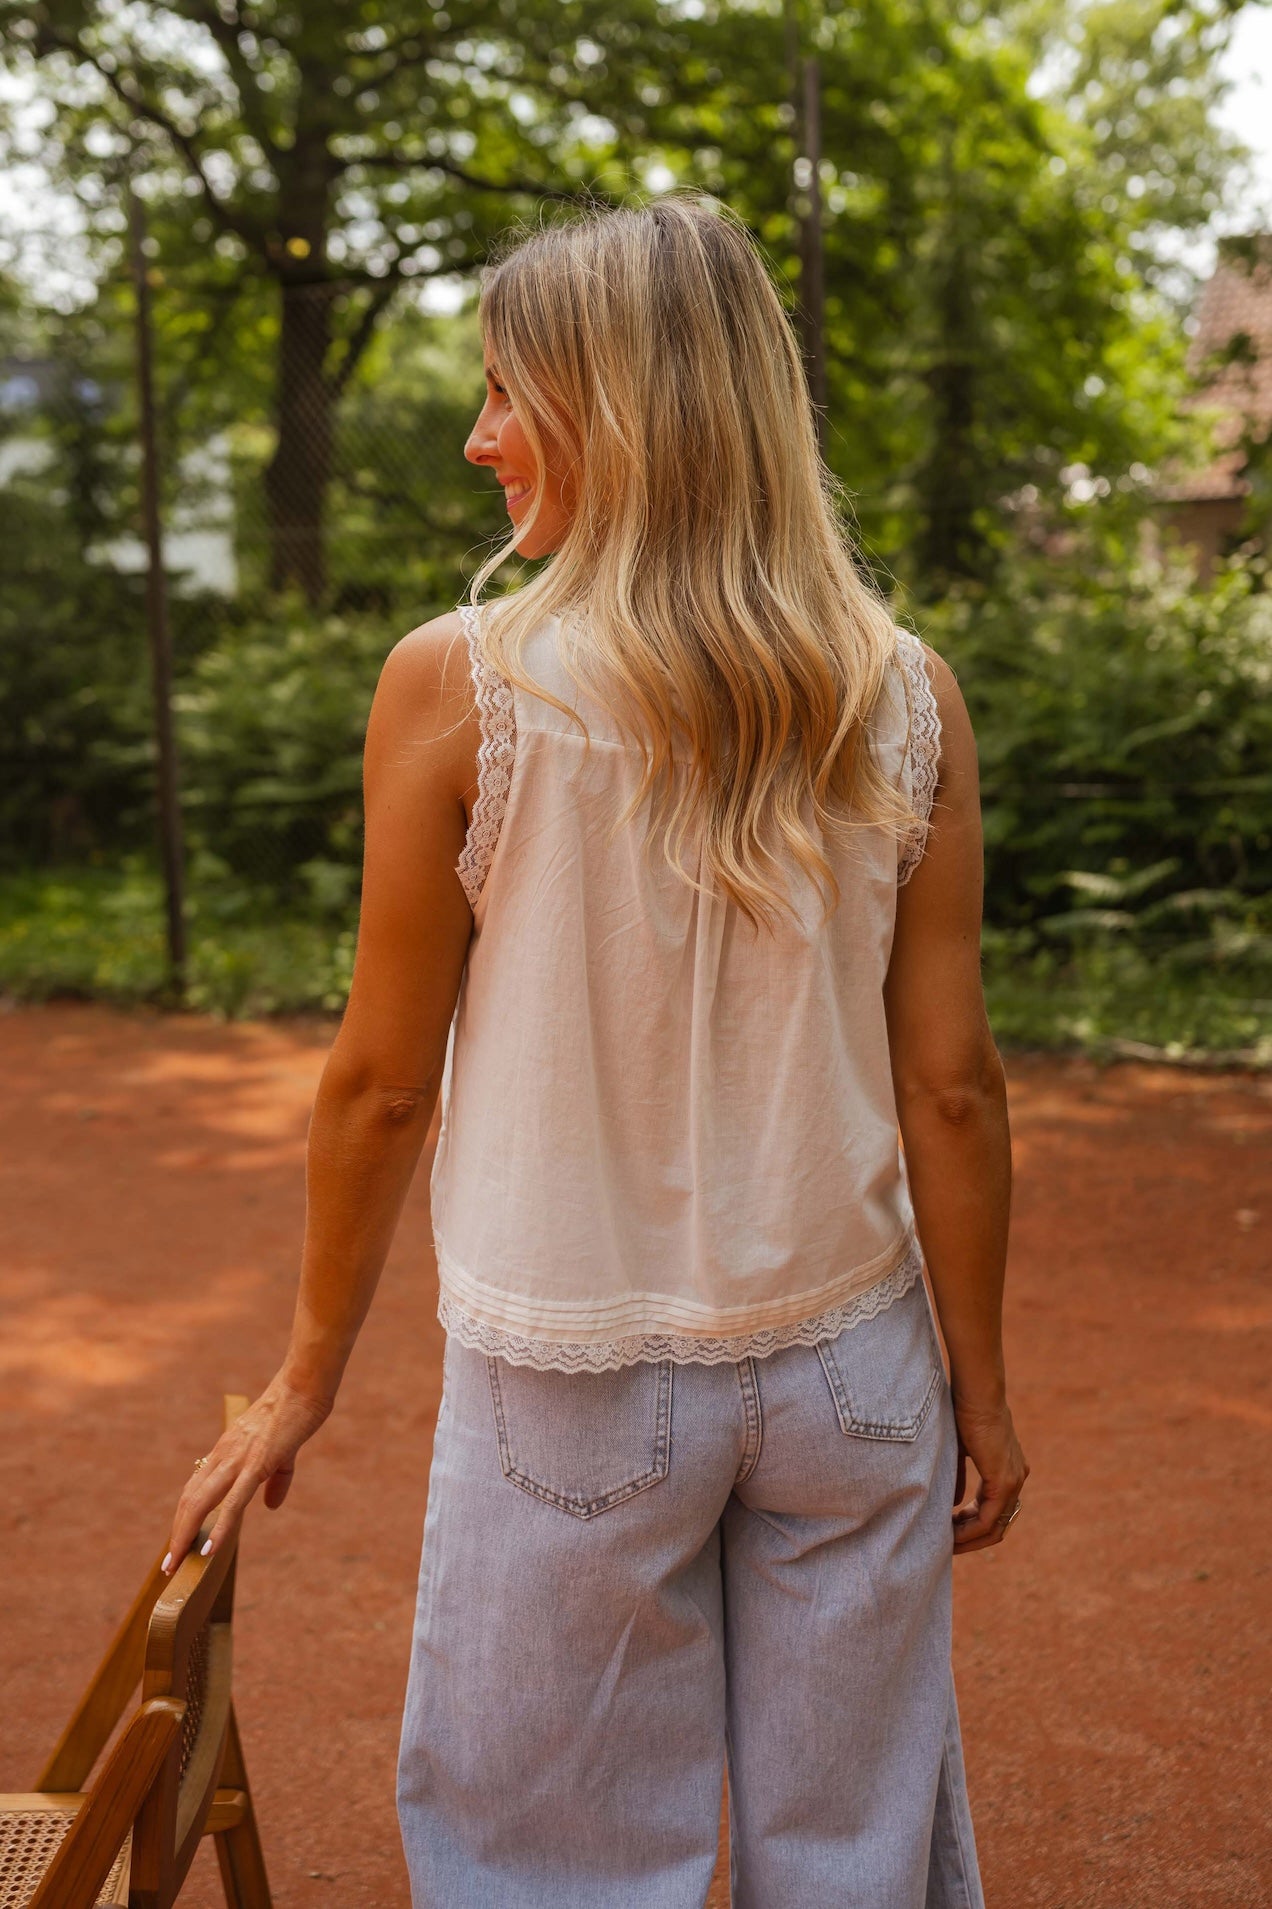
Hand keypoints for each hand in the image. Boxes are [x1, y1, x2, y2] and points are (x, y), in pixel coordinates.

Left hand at [163, 1372, 332, 1574]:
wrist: (304, 1387)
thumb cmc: (294, 1412)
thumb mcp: (282, 1451)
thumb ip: (276, 1480)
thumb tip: (271, 1506)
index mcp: (226, 1452)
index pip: (194, 1490)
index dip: (183, 1518)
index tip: (178, 1543)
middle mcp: (223, 1457)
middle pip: (189, 1501)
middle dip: (177, 1535)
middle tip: (168, 1566)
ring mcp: (237, 1460)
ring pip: (200, 1503)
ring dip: (185, 1536)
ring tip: (176, 1565)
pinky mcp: (257, 1465)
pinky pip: (232, 1503)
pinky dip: (218, 1529)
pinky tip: (208, 1551)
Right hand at [951, 1396, 1028, 1554]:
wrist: (977, 1393)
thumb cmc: (965, 1411)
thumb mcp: (961, 1449)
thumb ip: (961, 1477)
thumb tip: (957, 1504)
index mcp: (1009, 1469)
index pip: (994, 1509)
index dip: (971, 1524)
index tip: (947, 1530)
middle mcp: (1017, 1478)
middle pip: (997, 1524)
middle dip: (971, 1538)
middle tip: (946, 1544)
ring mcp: (1013, 1481)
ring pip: (994, 1527)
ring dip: (969, 1539)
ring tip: (945, 1544)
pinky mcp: (1004, 1482)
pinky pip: (988, 1519)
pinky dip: (970, 1531)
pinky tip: (950, 1533)